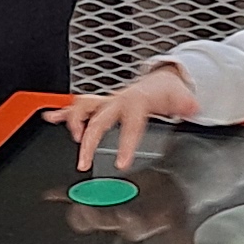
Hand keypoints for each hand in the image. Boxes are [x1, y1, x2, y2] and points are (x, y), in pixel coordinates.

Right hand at [54, 68, 200, 172]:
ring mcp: (106, 102)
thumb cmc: (165, 93)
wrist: (159, 81)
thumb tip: (193, 107)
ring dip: (72, 122)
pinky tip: (50, 118)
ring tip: (70, 140)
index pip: (130, 125)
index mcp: (136, 103)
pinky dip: (62, 112)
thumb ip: (186, 105)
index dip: (125, 144)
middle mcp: (117, 101)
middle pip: (98, 120)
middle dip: (89, 140)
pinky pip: (77, 107)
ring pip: (83, 107)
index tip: (121, 161)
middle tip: (84, 162)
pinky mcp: (100, 105)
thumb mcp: (180, 99)